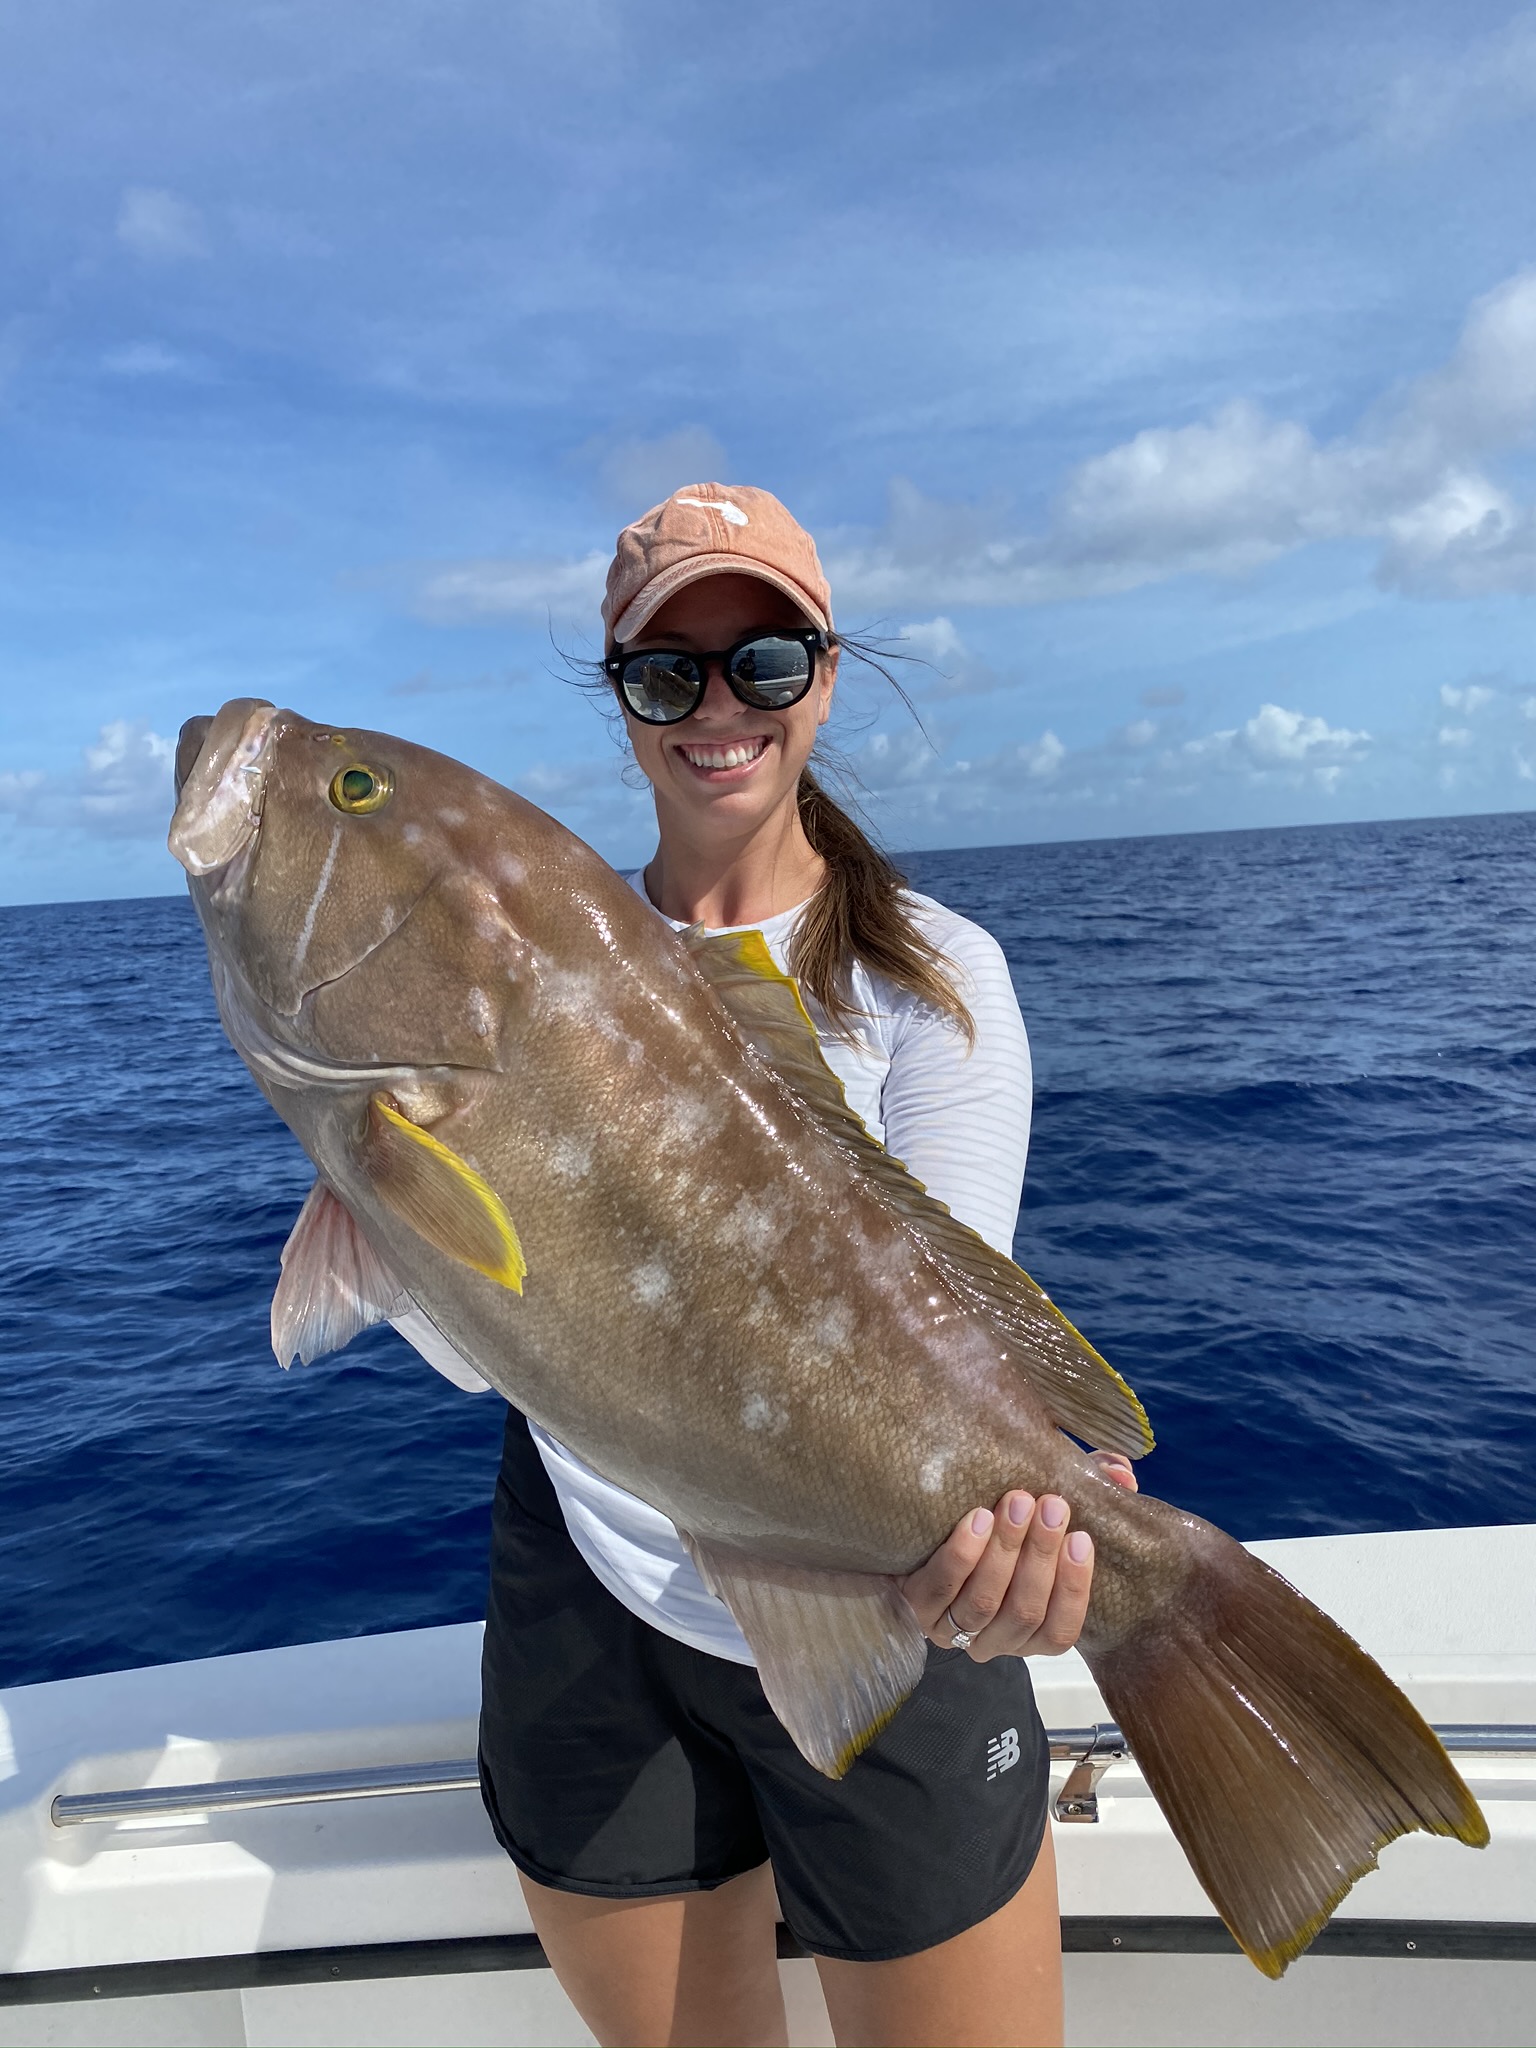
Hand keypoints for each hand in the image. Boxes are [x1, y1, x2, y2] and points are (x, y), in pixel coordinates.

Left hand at [899, 1452, 1138, 1660]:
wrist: (919, 1533)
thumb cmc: (996, 1522)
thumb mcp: (1042, 1512)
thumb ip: (1086, 1492)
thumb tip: (1122, 1474)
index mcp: (1030, 1632)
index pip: (1060, 1631)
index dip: (1074, 1589)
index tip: (1082, 1538)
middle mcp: (993, 1640)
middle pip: (1024, 1612)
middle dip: (1041, 1556)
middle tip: (1051, 1505)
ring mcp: (951, 1630)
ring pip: (984, 1603)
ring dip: (1004, 1550)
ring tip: (1016, 1503)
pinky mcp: (916, 1609)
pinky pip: (940, 1589)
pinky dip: (962, 1554)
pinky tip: (977, 1520)